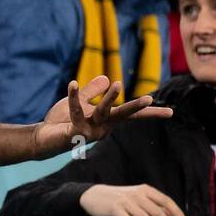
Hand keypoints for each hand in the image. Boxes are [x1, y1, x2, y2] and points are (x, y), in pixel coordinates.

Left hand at [31, 75, 172, 157]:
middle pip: (123, 115)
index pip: (131, 115)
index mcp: (107, 120)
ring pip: (103, 113)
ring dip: (110, 99)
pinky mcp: (75, 133)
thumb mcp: (81, 103)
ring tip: (117, 84)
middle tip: (150, 98)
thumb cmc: (62, 121)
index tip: (171, 112)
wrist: (43, 138)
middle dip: (136, 107)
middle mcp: (103, 127)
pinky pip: (77, 112)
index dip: (149, 113)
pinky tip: (73, 83)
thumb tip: (107, 78)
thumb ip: (92, 92)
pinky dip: (74, 97)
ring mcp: (90, 131)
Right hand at [80, 184, 186, 215]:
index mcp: (144, 190)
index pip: (165, 200)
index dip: (176, 212)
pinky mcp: (115, 210)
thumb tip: (171, 215)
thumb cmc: (120, 198)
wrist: (95, 196)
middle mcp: (137, 195)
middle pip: (157, 211)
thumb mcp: (137, 197)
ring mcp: (125, 202)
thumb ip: (153, 204)